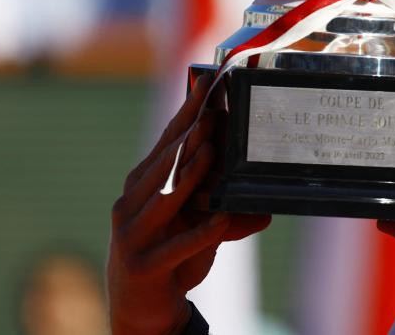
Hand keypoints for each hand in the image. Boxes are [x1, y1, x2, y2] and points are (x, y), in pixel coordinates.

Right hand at [107, 70, 270, 334]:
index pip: (166, 142)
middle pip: (163, 163)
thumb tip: (265, 192)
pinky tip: (221, 219)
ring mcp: (131, 235)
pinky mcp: (143, 266)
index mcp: (141, 185)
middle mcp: (130, 204)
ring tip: (212, 151)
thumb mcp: (194, 223)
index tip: (207, 84)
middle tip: (212, 112)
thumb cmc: (171, 256)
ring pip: (165, 198)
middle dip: (188, 137)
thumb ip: (220, 202)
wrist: (141, 310)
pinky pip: (177, 246)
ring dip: (189, 173)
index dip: (186, 113)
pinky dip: (201, 232)